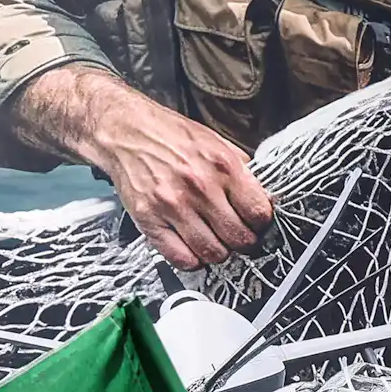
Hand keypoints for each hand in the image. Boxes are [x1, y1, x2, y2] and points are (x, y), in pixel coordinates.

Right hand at [15, 63, 274, 267]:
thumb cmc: (171, 136)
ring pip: (213, 253)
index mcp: (222, 165)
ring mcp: (174, 206)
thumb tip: (264, 198)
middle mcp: (200, 187)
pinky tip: (194, 248)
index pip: (259, 212)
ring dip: (219, 253)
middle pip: (239, 238)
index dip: (262, 223)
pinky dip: (193, 260)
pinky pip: (181, 258)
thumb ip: (242, 170)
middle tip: (238, 238)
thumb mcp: (216, 142)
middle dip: (244, 243)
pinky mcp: (150, 220)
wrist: (126, 131)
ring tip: (216, 242)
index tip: (257, 224)